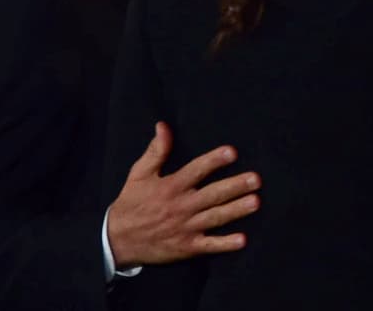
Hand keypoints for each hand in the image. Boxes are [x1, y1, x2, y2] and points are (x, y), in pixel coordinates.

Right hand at [107, 122, 260, 266]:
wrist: (117, 241)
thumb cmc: (131, 203)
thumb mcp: (138, 174)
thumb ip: (155, 151)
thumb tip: (163, 126)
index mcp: (171, 187)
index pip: (196, 170)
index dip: (213, 161)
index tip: (232, 152)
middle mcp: (181, 207)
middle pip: (212, 195)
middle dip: (235, 186)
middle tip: (256, 179)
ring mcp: (185, 228)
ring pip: (215, 217)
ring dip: (236, 210)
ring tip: (255, 202)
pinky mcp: (187, 247)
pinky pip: (208, 245)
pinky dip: (225, 244)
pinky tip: (242, 240)